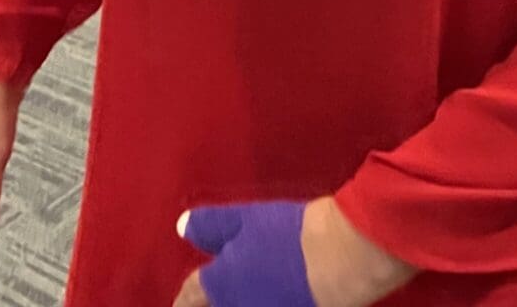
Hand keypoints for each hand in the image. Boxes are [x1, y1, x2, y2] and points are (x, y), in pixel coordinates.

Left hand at [173, 201, 314, 306]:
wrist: (338, 260)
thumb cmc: (286, 235)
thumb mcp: (242, 219)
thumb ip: (209, 225)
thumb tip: (183, 227)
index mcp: (220, 286)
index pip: (192, 296)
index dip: (185, 299)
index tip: (179, 304)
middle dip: (212, 304)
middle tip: (209, 299)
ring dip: (242, 302)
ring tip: (245, 294)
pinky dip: (273, 302)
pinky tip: (278, 297)